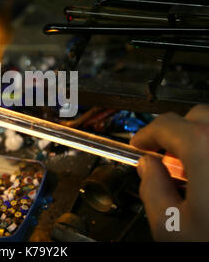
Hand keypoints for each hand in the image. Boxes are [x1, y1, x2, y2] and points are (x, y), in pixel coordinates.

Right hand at [130, 104, 208, 240]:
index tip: (141, 146)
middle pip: (198, 117)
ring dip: (202, 140)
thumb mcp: (171, 227)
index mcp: (207, 151)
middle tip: (166, 156)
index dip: (146, 135)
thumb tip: (147, 166)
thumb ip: (151, 187)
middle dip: (175, 132)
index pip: (166, 125)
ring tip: (195, 170)